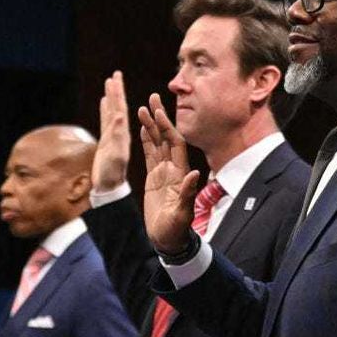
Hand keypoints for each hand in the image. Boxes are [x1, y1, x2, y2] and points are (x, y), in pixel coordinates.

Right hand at [92, 70, 130, 190]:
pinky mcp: (108, 142)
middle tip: (117, 74)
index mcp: (131, 137)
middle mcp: (125, 135)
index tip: (128, 84)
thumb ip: (118, 138)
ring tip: (110, 81)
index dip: (126, 94)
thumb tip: (121, 117)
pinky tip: (103, 101)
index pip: (130, 112)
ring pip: (114, 112)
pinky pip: (107, 121)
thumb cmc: (113, 179)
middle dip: (119, 92)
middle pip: (123, 109)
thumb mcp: (117, 158)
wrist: (108, 191)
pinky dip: (106, 110)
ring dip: (112, 97)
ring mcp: (117, 138)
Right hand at [138, 93, 199, 253]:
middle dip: (159, 117)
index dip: (167, 126)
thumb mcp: (182, 213)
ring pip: (156, 143)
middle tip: (153, 96)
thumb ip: (188, 193)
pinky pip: (149, 155)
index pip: (174, 143)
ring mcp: (163, 173)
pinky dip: (146, 141)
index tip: (159, 111)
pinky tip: (142, 128)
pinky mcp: (154, 178)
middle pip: (166, 137)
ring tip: (143, 107)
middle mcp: (173, 169)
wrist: (169, 240)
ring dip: (150, 126)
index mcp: (180, 173)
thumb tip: (195, 174)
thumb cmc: (176, 229)